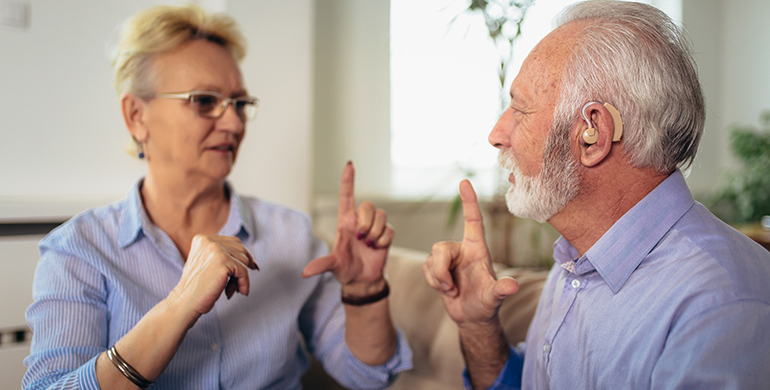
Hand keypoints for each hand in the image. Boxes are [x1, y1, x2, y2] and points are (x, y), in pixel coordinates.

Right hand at [170, 235, 257, 317]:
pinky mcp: (223, 261)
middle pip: (241, 249)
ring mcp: (216, 249)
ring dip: (241, 278)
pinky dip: (245, 283)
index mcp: (203, 239)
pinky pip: (244, 271)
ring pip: (244, 260)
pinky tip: (241, 291)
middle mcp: (209, 241)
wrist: (184, 302)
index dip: (243, 255)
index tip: (251, 267)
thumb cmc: (197, 288)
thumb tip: (253, 262)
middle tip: (237, 284)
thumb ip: (223, 257)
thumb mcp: (207, 265)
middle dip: (242, 267)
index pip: (233, 242)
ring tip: (230, 289)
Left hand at [302, 162, 393, 293]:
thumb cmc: (345, 269)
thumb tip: (305, 272)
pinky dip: (383, 240)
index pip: (346, 196)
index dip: (348, 180)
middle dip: (366, 222)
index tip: (349, 164)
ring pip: (381, 215)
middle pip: (368, 205)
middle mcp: (359, 221)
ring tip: (368, 244)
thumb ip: (321, 265)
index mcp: (345, 222)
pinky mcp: (385, 234)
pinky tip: (377, 248)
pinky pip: (389, 229)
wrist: (363, 280)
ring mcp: (373, 226)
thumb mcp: (333, 266)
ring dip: (375, 232)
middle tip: (361, 239)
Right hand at [423, 180, 518, 325]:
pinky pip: (426, 268)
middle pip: (440, 247)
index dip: (469, 201)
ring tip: (452, 291)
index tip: (464, 182)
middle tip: (451, 288)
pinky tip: (446, 290)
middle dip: (440, 271)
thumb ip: (501, 290)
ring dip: (438, 279)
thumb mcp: (494, 298)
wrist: (472, 317)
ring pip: (431, 259)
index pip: (473, 220)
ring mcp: (449, 258)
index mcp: (477, 249)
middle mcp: (462, 249)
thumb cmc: (486, 304)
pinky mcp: (437, 267)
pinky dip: (433, 283)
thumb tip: (513, 286)